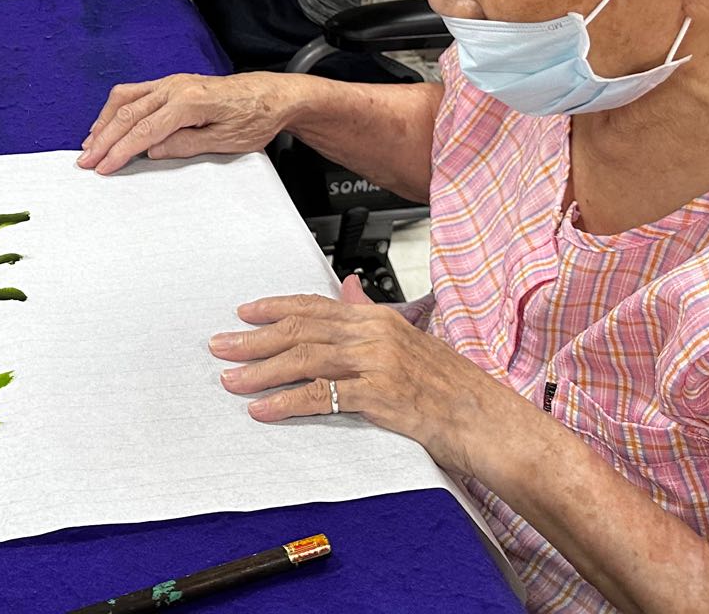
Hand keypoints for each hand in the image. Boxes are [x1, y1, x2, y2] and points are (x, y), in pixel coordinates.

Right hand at [78, 71, 298, 174]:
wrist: (272, 95)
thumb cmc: (255, 117)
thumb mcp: (226, 141)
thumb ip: (185, 145)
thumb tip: (150, 150)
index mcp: (188, 101)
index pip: (143, 130)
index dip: (119, 151)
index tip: (103, 167)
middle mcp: (174, 86)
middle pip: (127, 113)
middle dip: (103, 139)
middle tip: (85, 161)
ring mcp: (172, 82)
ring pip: (125, 98)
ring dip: (104, 121)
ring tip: (89, 144)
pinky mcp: (172, 83)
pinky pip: (135, 92)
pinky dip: (116, 109)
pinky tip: (108, 123)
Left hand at [209, 277, 517, 476]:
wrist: (488, 420)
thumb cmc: (451, 387)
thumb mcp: (410, 340)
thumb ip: (371, 315)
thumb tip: (345, 288)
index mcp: (377, 318)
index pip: (313, 306)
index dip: (274, 308)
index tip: (243, 313)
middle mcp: (374, 334)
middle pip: (300, 331)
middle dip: (254, 339)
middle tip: (220, 347)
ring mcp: (376, 363)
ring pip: (304, 360)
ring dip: (261, 371)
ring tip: (231, 381)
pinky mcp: (380, 395)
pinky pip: (323, 396)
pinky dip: (287, 402)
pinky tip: (264, 409)